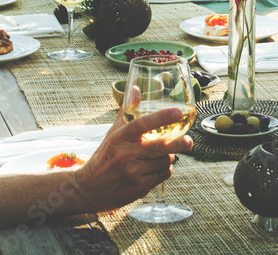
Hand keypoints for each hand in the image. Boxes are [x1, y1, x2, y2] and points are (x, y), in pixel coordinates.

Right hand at [74, 91, 191, 210]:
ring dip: (170, 157)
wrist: (88, 189)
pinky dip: (166, 169)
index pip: (143, 123)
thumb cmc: (104, 157)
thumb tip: (136, 88)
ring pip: (164, 161)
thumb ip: (127, 111)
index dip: (162, 117)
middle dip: (179, 143)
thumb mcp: (112, 133)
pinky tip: (158, 166)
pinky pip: (162, 175)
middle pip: (160, 146)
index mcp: (120, 137)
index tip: (178, 112)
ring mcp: (133, 172)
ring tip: (165, 154)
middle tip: (189, 140)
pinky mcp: (139, 188)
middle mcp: (126, 154)